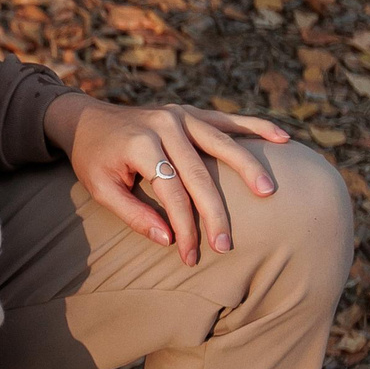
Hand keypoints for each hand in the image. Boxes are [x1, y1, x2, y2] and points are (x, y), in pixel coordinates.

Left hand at [45, 93, 292, 266]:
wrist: (86, 118)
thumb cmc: (94, 159)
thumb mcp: (100, 190)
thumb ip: (133, 215)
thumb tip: (167, 240)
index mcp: (141, 143)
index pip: (171, 192)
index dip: (183, 227)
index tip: (191, 256)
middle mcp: (165, 124)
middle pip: (200, 173)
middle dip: (216, 212)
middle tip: (226, 244)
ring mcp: (181, 114)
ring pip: (222, 143)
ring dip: (248, 167)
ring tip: (269, 191)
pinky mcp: (191, 112)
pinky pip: (229, 120)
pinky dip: (256, 127)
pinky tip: (283, 139)